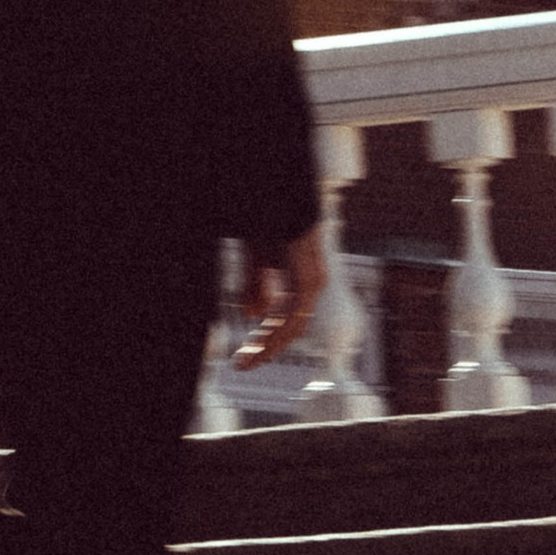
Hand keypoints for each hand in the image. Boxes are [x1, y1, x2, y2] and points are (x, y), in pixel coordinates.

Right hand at [232, 225, 325, 365]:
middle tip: (242, 365)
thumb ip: (255, 283)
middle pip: (292, 326)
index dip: (266, 339)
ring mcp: (313, 278)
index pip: (287, 317)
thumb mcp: (256, 253)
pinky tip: (258, 340)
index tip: (245, 354)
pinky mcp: (309, 276)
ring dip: (269, 345)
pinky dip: (276, 330)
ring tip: (247, 359)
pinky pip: (294, 313)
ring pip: (294, 325)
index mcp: (301, 272)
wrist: (278, 189)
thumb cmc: (268, 215)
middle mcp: (312, 279)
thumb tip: (253, 316)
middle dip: (266, 348)